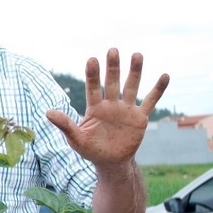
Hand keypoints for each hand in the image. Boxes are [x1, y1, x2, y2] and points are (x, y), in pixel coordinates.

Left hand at [46, 48, 169, 168]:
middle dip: (112, 67)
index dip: (92, 75)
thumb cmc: (90, 149)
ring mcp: (126, 110)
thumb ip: (65, 125)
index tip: (92, 60)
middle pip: (112, 82)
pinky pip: (150, 101)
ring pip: (131, 87)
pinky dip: (157, 90)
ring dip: (135, 72)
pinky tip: (165, 75)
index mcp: (95, 108)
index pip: (93, 88)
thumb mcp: (76, 139)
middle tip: (112, 50)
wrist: (111, 162)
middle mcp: (111, 105)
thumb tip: (47, 112)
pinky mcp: (140, 118)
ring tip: (137, 55)